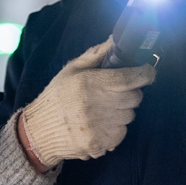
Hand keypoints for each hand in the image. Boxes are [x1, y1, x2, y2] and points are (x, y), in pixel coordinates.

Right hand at [21, 38, 155, 168]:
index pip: (130, 78)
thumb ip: (97, 54)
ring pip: (130, 115)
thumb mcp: (72, 69)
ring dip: (123, 109)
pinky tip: (101, 123)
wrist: (38, 131)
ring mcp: (99, 129)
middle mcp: (97, 107)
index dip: (145, 73)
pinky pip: (122, 133)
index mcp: (90, 84)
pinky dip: (116, 127)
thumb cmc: (57, 96)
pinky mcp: (100, 145)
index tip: (147, 71)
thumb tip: (117, 39)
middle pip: (135, 97)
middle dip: (131, 91)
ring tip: (106, 107)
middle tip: (118, 90)